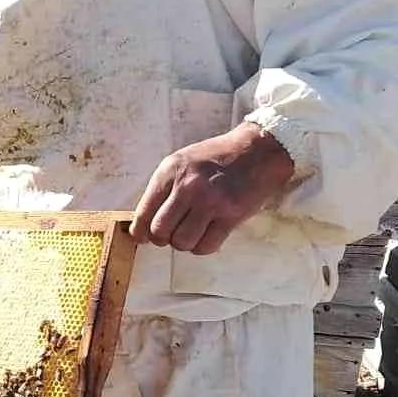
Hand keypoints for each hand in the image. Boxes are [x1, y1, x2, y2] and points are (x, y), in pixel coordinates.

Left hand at [129, 123, 294, 254]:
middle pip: (159, 232)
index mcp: (171, 171)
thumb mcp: (182, 162)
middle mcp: (188, 186)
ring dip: (185, 243)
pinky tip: (208, 233)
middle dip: (163, 238)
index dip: (139, 232)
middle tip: (172, 232)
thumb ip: (163, 189)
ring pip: (182, 242)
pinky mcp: (231, 215)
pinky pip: (206, 247)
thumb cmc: (216, 158)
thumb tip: (142, 225)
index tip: (141, 238)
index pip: (144, 212)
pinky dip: (203, 246)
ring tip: (193, 230)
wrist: (258, 150)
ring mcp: (210, 201)